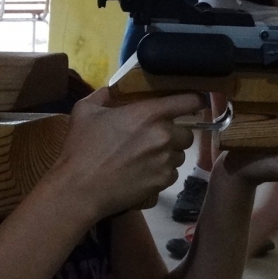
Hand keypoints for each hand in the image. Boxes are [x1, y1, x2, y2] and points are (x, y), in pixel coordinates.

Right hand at [48, 88, 202, 218]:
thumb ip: (104, 95)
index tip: (196, 102)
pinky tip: (144, 173)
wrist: (80, 188)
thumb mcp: (86, 111)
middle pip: (188, 133)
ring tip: (147, 158)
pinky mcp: (163, 182)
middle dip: (175, 134)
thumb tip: (113, 89)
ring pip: (180, 154)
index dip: (197, 100)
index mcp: (150, 113)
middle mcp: (164, 135)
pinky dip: (162, 173)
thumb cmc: (81, 148)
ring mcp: (166, 160)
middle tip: (156, 138)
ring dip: (169, 154)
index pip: (190, 101)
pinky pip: (172, 173)